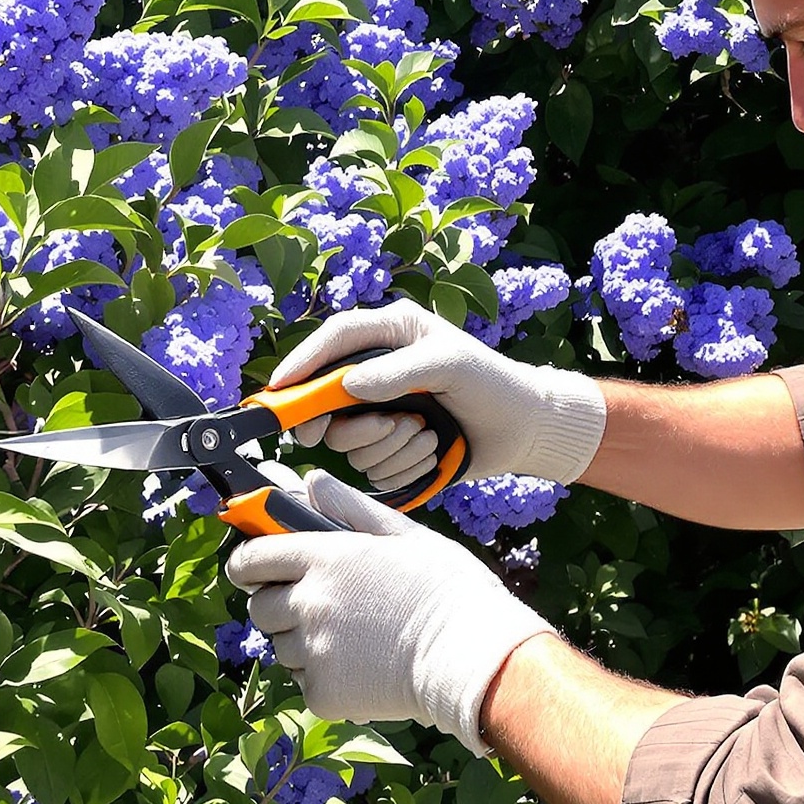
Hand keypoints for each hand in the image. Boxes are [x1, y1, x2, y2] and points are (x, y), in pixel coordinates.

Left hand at [227, 469, 555, 752]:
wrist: (473, 659)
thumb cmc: (448, 590)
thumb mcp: (405, 535)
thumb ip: (350, 507)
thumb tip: (310, 483)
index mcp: (325, 557)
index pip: (253, 558)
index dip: (248, 564)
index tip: (252, 570)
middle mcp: (310, 603)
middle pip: (259, 607)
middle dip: (279, 604)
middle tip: (319, 607)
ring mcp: (313, 652)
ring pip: (282, 647)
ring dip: (304, 642)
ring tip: (353, 639)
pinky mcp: (323, 694)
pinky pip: (305, 682)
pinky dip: (324, 677)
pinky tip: (362, 667)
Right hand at [272, 298, 605, 494]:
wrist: (523, 428)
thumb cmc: (493, 383)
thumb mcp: (450, 365)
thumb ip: (400, 371)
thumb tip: (349, 385)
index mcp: (389, 335)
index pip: (333, 341)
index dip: (302, 364)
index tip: (280, 391)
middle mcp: (377, 372)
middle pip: (324, 399)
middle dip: (343, 422)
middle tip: (370, 430)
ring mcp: (380, 411)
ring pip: (347, 441)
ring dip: (387, 446)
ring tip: (426, 435)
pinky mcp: (389, 447)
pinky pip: (371, 467)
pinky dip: (401, 465)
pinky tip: (432, 451)